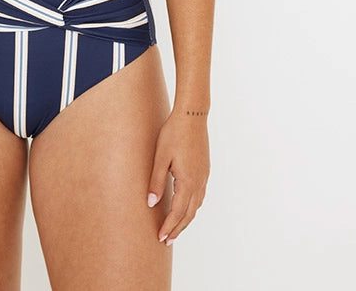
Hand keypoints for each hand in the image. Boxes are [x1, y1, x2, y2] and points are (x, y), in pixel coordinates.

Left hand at [147, 112, 209, 243]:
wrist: (192, 115)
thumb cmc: (174, 133)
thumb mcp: (160, 157)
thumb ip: (156, 181)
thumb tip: (151, 203)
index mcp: (187, 181)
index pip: (178, 212)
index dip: (169, 226)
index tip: (161, 238)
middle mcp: (198, 182)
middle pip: (189, 213)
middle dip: (178, 228)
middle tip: (167, 240)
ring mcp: (203, 176)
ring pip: (196, 206)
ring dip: (186, 219)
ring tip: (175, 228)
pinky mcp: (204, 169)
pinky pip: (199, 195)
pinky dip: (192, 206)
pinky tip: (186, 206)